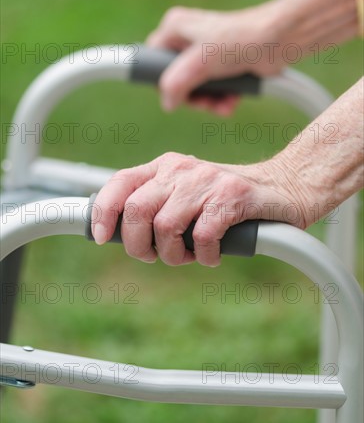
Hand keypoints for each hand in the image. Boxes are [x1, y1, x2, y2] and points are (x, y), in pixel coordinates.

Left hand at [92, 152, 307, 266]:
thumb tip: (118, 234)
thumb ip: (157, 205)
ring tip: (189, 256)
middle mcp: (181, 169)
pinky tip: (214, 254)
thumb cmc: (228, 200)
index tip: (102, 238)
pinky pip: (202, 236)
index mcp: (165, 166)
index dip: (104, 211)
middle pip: (136, 210)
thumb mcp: (187, 194)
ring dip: (173, 255)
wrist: (284, 186)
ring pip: (165, 227)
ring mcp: (207, 180)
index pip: (120, 182)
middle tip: (157, 256)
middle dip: (138, 245)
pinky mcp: (233, 195)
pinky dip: (204, 256)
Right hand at [146, 4, 284, 113]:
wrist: (281, 40)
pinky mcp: (223, 66)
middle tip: (205, 103)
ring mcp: (205, 54)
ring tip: (222, 105)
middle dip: (192, 98)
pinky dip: (221, 99)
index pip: (152, 61)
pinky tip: (231, 102)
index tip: (176, 95)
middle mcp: (187, 39)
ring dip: (208, 102)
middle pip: (175, 81)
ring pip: (195, 89)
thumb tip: (167, 103)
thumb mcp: (201, 61)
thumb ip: (176, 83)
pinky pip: (213, 90)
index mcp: (174, 28)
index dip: (161, 82)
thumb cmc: (241, 39)